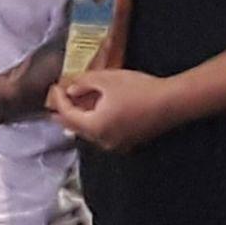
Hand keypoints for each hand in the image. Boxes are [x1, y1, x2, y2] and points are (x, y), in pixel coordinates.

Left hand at [49, 69, 183, 151]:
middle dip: (65, 112)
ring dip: (80, 118)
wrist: (172, 103)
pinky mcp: (128, 143)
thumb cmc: (138, 89)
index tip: (54, 87)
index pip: (67, 115)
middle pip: (76, 128)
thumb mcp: (106, 79)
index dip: (58, 100)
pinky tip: (96, 109)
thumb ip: (83, 84)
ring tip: (75, 101)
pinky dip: (95, 122)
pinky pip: (103, 133)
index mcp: (94, 127)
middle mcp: (102, 141)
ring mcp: (116, 145)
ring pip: (89, 132)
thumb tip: (70, 91)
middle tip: (57, 99)